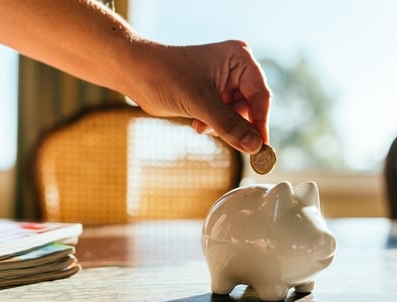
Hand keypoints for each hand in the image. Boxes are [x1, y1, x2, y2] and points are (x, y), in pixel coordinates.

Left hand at [128, 40, 270, 153]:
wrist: (135, 74)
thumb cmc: (165, 76)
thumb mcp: (200, 103)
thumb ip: (229, 125)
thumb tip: (255, 147)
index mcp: (240, 59)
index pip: (261, 96)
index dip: (260, 123)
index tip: (260, 148)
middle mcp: (237, 68)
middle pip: (251, 107)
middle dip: (234, 123)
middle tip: (222, 136)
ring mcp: (226, 82)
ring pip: (238, 116)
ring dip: (221, 125)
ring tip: (200, 124)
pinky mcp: (214, 95)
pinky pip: (226, 117)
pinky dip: (214, 124)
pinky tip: (197, 123)